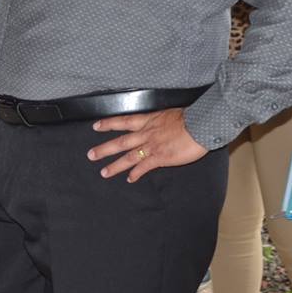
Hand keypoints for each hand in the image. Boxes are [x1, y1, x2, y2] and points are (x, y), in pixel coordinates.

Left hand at [88, 108, 206, 181]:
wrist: (200, 125)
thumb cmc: (191, 118)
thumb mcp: (170, 113)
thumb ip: (161, 120)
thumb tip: (160, 123)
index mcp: (148, 120)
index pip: (123, 121)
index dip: (109, 124)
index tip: (96, 126)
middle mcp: (146, 133)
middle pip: (120, 142)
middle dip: (104, 149)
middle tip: (90, 155)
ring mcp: (152, 146)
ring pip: (128, 157)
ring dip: (115, 166)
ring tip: (104, 172)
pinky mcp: (160, 158)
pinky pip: (144, 167)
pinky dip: (136, 174)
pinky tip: (130, 179)